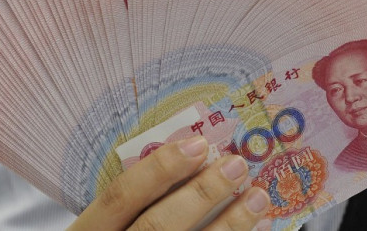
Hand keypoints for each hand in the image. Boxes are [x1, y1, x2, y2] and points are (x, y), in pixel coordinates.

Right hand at [68, 136, 269, 230]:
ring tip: (257, 199)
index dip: (159, 168)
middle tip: (237, 165)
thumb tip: (194, 157)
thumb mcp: (110, 225)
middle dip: (201, 194)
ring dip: (229, 226)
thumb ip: (137, 203)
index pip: (120, 196)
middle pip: (158, 226)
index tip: (198, 144)